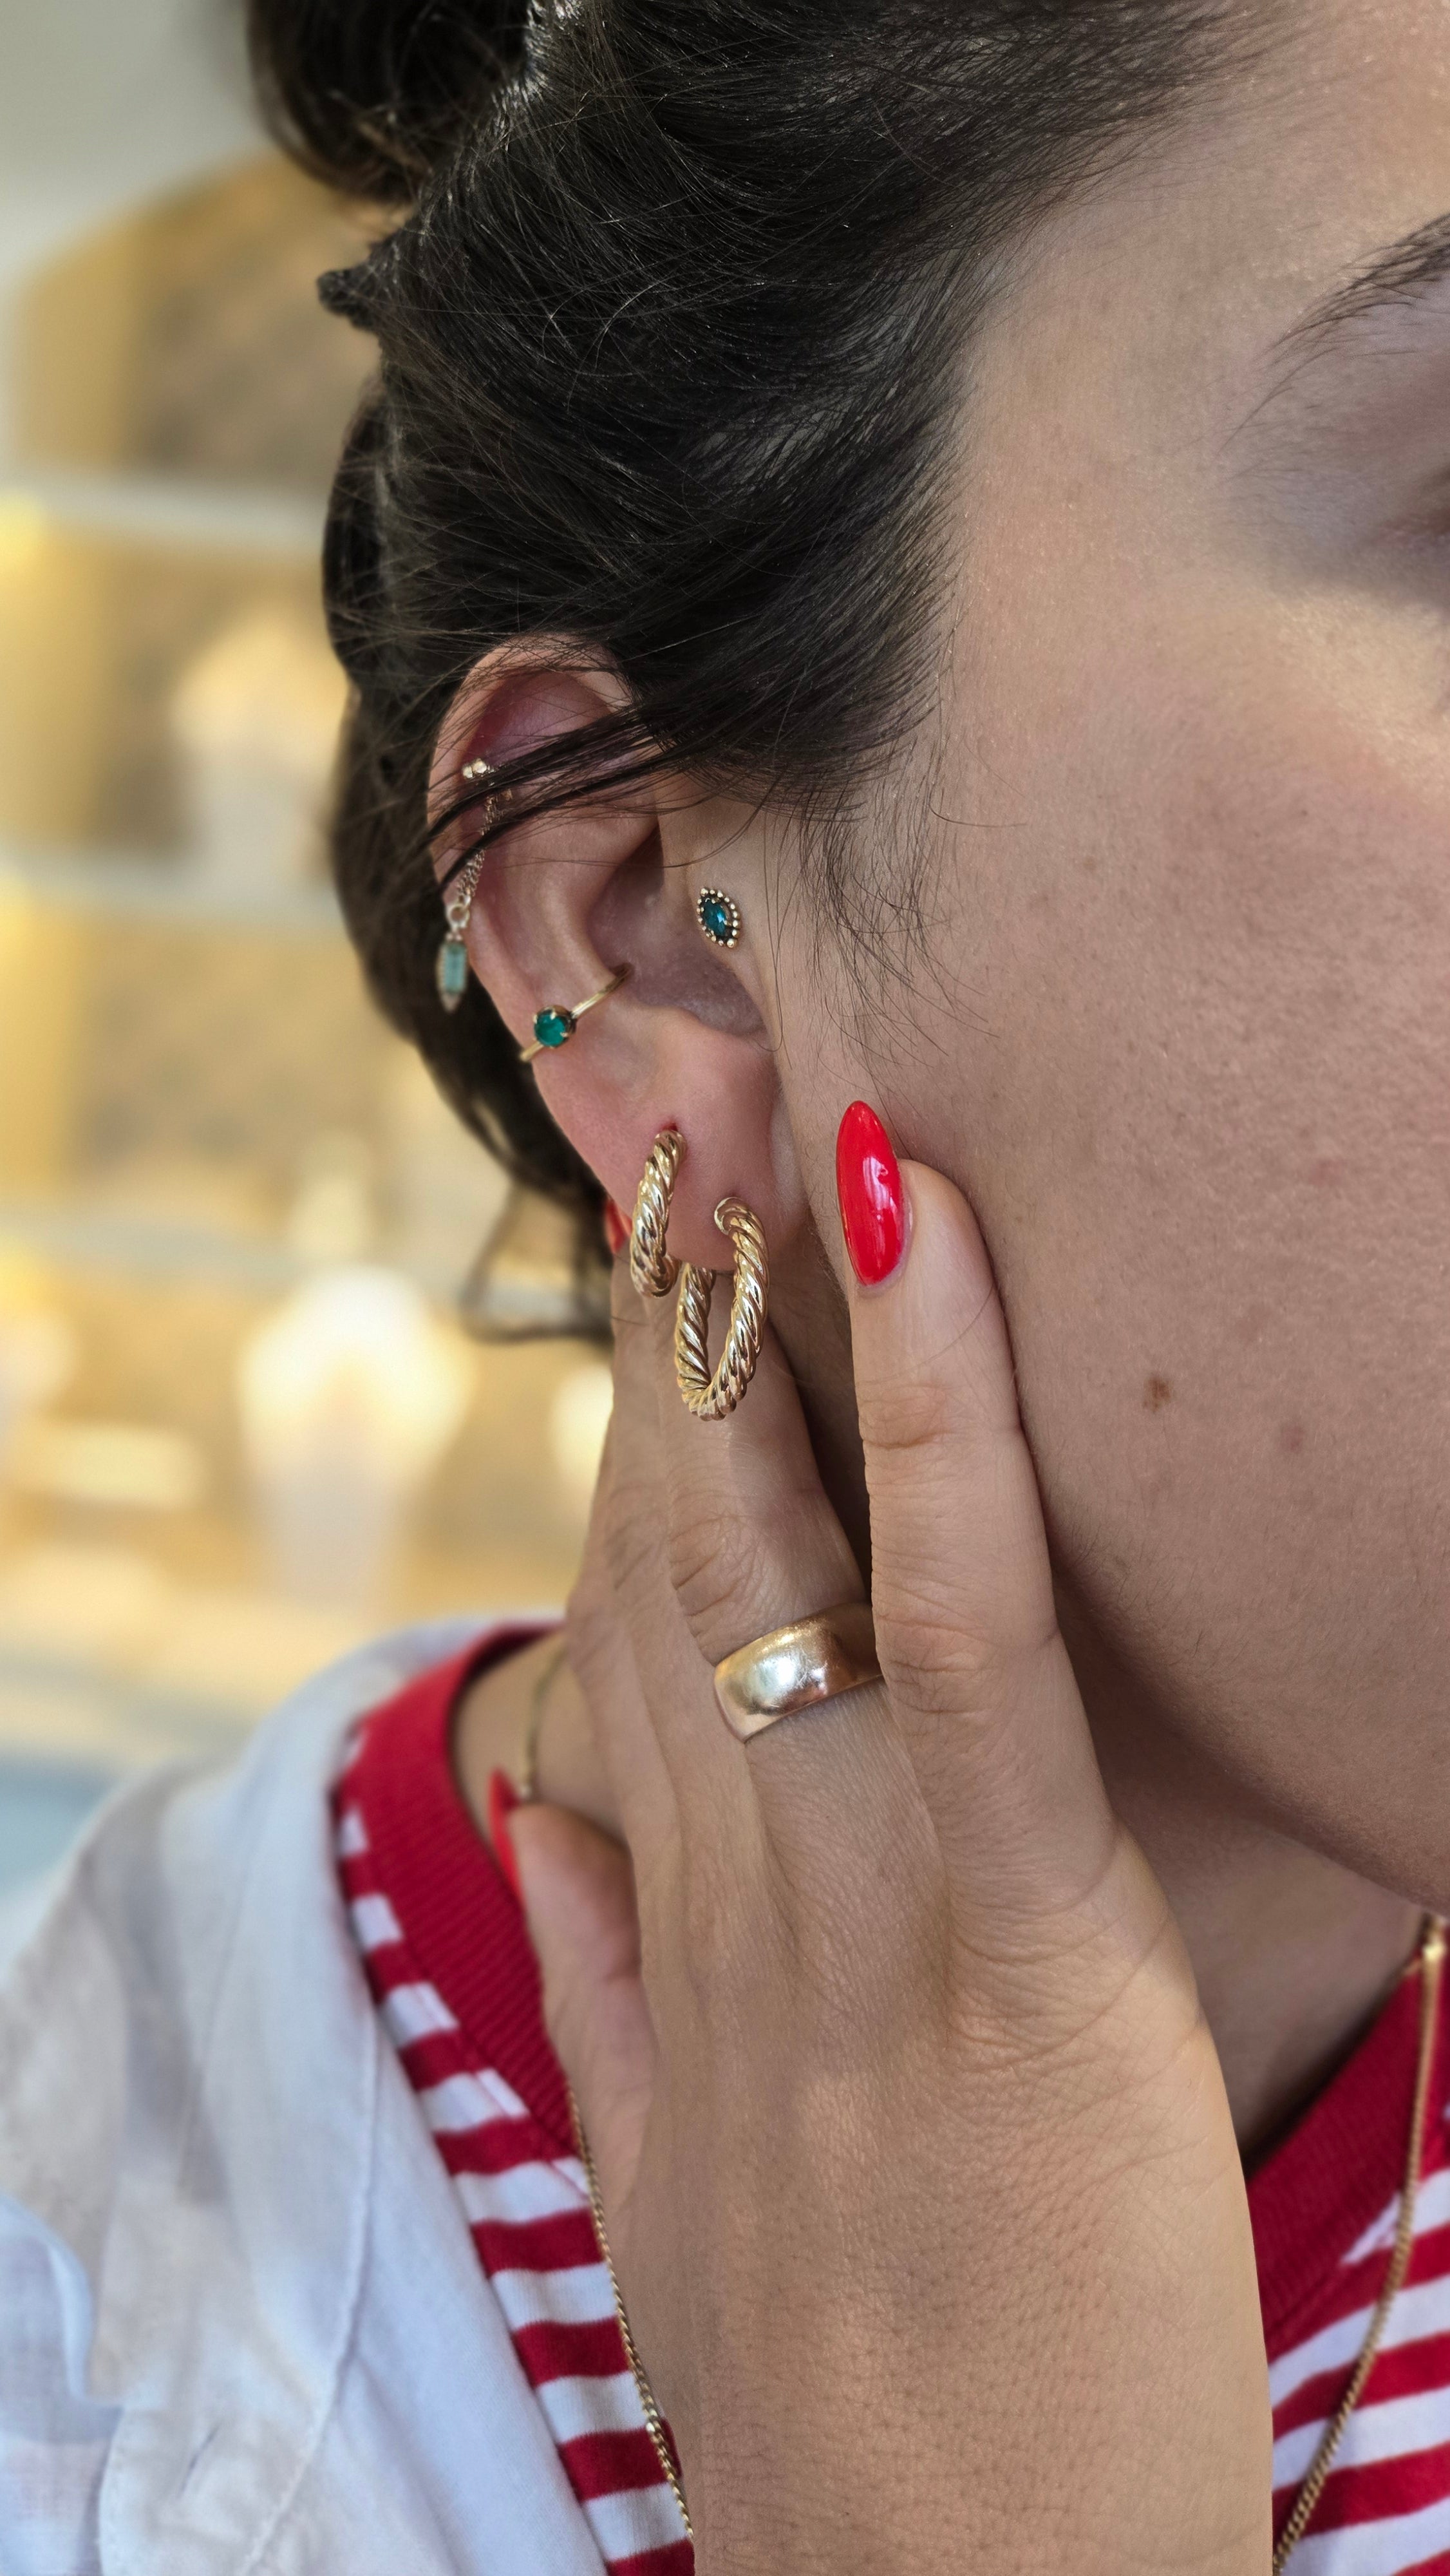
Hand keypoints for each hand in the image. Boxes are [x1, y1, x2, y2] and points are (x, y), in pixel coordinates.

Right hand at [509, 1158, 1270, 2574]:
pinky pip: (966, 1634)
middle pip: (681, 1559)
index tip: (637, 1287)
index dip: (625, 1444)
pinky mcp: (1012, 1934)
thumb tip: (549, 1833)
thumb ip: (595, 2005)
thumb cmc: (840, 2425)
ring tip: (775, 1125)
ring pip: (792, 1556)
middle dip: (669, 1332)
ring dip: (776, 1322)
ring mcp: (860, 1902)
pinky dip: (948, 1430)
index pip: (630, 1635)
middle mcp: (739, 1891)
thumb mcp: (662, 2209)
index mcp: (680, 1943)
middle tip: (675, 1117)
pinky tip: (925, 1257)